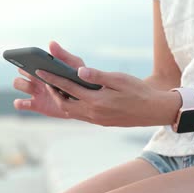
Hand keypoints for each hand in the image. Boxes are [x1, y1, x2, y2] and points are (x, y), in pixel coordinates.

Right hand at [12, 41, 85, 118]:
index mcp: (43, 66)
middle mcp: (36, 77)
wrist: (84, 99)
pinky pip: (21, 104)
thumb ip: (63, 55)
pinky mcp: (37, 105)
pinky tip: (24, 102)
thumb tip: (51, 43)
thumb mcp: (74, 65)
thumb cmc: (78, 79)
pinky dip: (19, 103)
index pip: (29, 58)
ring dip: (23, 85)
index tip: (28, 58)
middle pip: (21, 70)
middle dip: (24, 70)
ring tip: (34, 88)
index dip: (24, 58)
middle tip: (35, 72)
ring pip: (18, 84)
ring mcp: (35, 91)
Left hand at [34, 67, 181, 126]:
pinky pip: (80, 115)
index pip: (68, 88)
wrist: (152, 111)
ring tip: (55, 87)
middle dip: (53, 91)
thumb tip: (78, 71)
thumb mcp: (118, 79)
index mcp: (96, 101)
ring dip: (61, 100)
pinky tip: (71, 98)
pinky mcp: (100, 122)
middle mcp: (93, 113)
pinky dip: (71, 106)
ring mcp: (96, 120)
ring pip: (71, 111)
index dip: (52, 79)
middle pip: (65, 103)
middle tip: (45, 78)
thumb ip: (97, 76)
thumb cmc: (138, 91)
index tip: (40, 70)